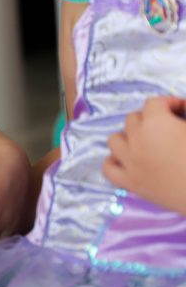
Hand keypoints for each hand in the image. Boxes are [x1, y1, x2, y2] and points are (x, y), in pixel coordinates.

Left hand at [104, 96, 185, 213]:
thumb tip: (183, 110)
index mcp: (156, 123)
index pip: (154, 103)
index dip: (170, 104)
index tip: (182, 111)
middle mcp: (137, 140)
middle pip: (132, 119)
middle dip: (149, 119)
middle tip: (167, 127)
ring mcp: (130, 162)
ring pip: (114, 140)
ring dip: (127, 137)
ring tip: (144, 141)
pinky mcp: (130, 183)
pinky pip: (108, 168)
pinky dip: (113, 162)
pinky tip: (125, 160)